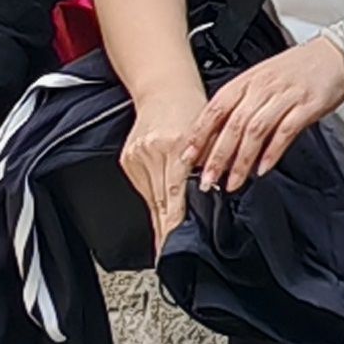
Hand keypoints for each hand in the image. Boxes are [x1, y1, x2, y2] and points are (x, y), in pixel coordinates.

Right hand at [120, 84, 203, 245]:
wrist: (164, 89)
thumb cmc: (192, 109)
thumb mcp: (210, 134)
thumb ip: (211, 163)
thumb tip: (215, 192)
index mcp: (175, 145)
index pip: (175, 192)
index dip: (174, 221)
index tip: (173, 242)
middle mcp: (152, 151)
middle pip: (159, 200)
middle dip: (165, 229)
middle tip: (168, 254)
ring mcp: (137, 156)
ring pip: (149, 197)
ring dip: (158, 219)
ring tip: (164, 242)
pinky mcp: (127, 159)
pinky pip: (142, 188)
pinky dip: (152, 200)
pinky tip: (158, 214)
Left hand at [188, 34, 343, 192]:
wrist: (338, 54)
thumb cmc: (299, 69)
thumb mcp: (263, 79)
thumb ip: (242, 104)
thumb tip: (218, 137)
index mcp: (247, 80)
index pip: (216, 108)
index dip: (200, 134)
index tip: (188, 157)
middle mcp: (263, 87)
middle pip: (233, 124)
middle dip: (217, 156)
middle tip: (207, 180)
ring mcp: (286, 96)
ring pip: (256, 131)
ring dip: (241, 160)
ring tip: (233, 182)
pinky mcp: (308, 105)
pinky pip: (286, 131)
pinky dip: (272, 152)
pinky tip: (263, 168)